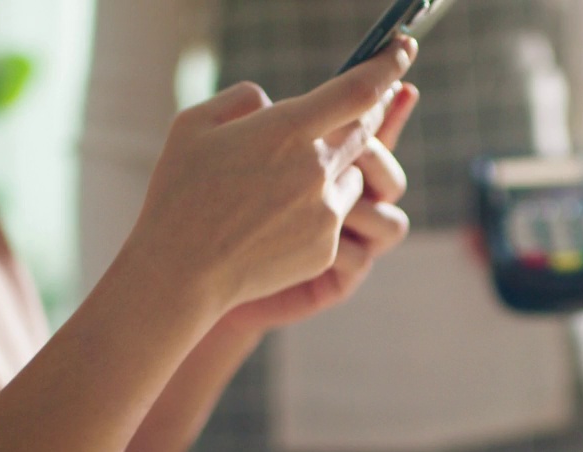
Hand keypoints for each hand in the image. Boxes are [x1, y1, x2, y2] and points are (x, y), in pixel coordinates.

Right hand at [124, 37, 418, 318]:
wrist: (180, 272)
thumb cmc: (179, 193)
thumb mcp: (195, 125)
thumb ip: (244, 101)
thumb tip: (274, 104)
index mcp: (286, 130)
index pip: (359, 90)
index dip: (387, 65)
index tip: (403, 49)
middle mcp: (316, 169)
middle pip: (366, 132)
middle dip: (371, 115)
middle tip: (369, 103)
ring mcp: (325, 213)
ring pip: (352, 177)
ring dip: (335, 170)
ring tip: (289, 182)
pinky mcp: (326, 248)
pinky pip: (334, 216)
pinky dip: (316, 211)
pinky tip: (275, 221)